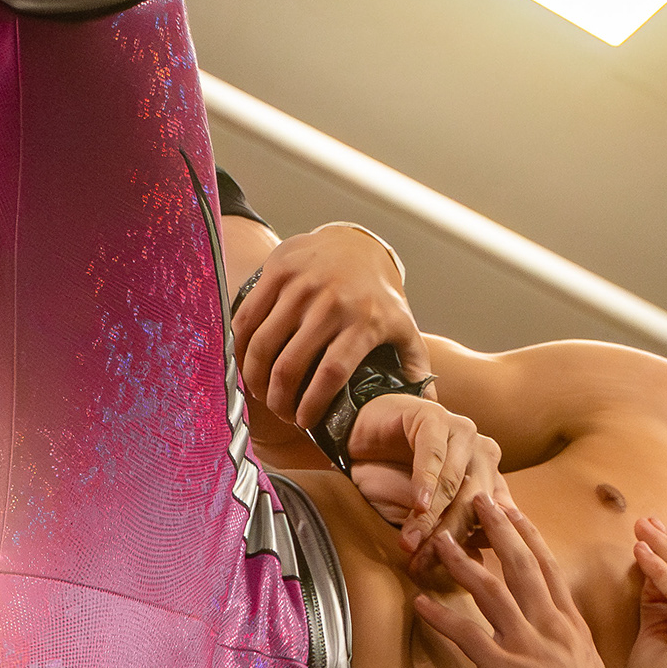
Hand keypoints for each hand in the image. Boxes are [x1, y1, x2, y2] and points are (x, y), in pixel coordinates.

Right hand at [233, 223, 420, 433]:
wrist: (355, 245)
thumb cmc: (378, 298)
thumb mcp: (403, 327)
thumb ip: (415, 367)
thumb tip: (426, 407)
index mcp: (364, 320)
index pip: (331, 373)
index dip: (312, 403)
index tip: (303, 422)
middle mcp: (331, 300)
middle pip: (291, 363)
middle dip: (278, 398)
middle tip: (279, 411)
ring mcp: (302, 284)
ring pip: (263, 343)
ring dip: (255, 377)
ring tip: (261, 392)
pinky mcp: (278, 270)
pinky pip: (248, 317)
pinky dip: (240, 346)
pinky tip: (246, 363)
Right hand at [343, 389, 507, 563]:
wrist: (361, 435)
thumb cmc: (391, 476)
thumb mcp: (421, 514)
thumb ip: (448, 531)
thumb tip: (476, 563)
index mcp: (488, 478)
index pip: (484, 520)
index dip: (465, 549)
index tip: (448, 578)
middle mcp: (482, 455)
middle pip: (472, 504)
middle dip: (446, 537)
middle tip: (422, 563)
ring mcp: (462, 433)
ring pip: (454, 482)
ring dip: (431, 515)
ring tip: (411, 541)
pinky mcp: (436, 416)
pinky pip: (434, 453)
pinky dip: (426, 480)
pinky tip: (418, 503)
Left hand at [410, 492, 612, 667]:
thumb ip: (570, 641)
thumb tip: (560, 625)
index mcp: (571, 626)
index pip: (549, 569)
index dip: (529, 536)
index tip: (514, 510)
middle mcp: (550, 629)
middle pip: (521, 567)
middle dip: (499, 529)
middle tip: (478, 500)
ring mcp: (527, 648)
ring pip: (491, 592)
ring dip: (463, 562)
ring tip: (440, 541)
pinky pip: (467, 636)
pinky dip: (442, 617)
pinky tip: (421, 603)